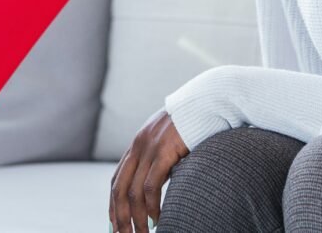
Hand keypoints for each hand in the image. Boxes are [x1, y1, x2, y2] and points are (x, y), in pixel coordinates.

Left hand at [109, 111, 187, 232]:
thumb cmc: (195, 124)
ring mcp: (150, 148)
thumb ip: (161, 159)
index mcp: (137, 144)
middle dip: (120, 217)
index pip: (117, 179)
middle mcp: (138, 146)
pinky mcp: (165, 151)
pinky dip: (152, 206)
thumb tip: (161, 182)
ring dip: (136, 218)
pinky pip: (152, 185)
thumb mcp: (170, 141)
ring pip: (134, 192)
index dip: (114, 203)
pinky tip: (157, 220)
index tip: (114, 224)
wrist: (208, 101)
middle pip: (119, 189)